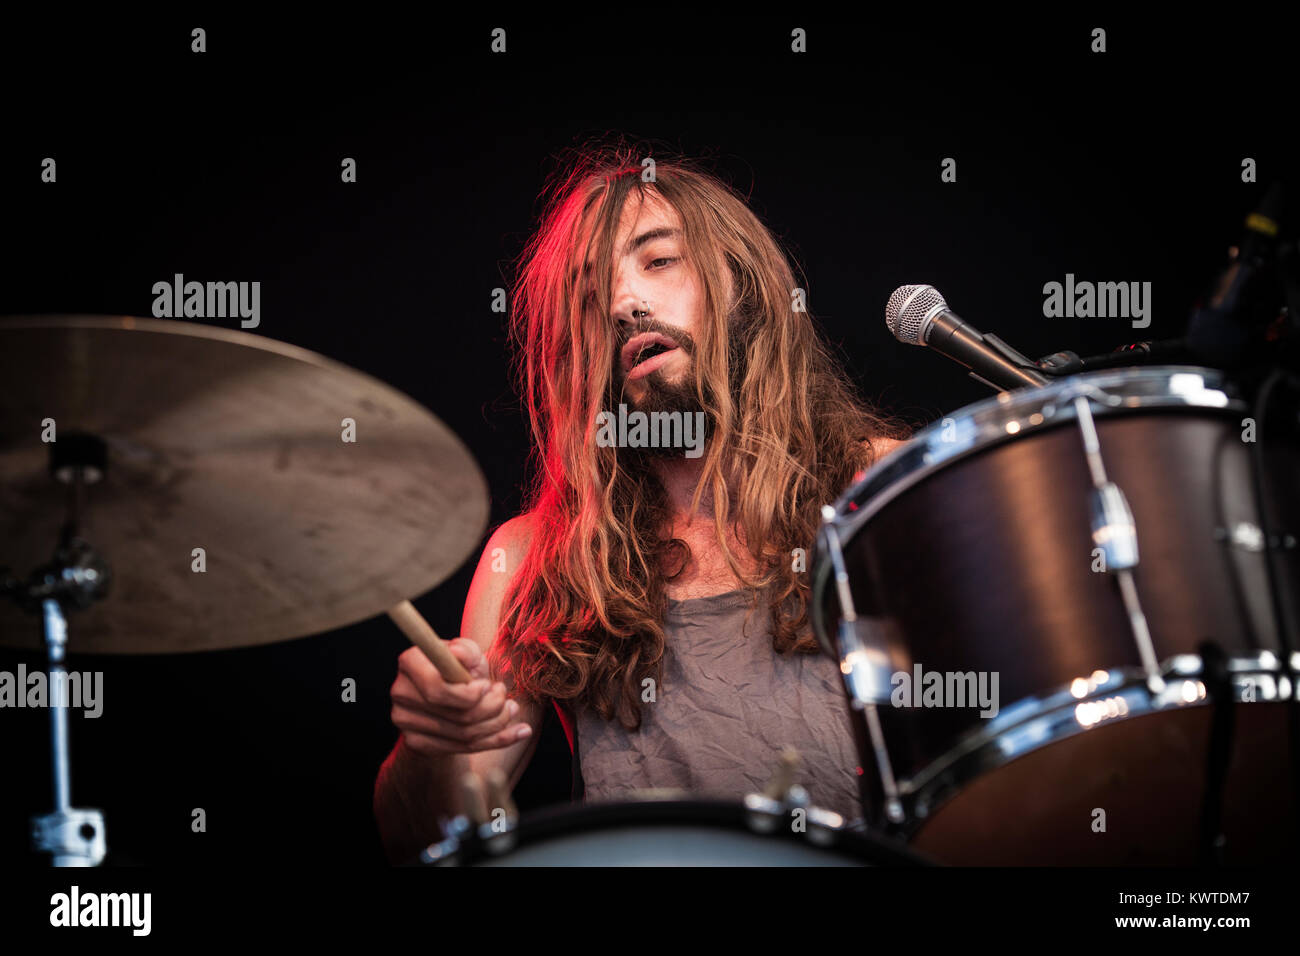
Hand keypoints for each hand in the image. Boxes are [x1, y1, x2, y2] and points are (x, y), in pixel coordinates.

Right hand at [389, 638, 532, 754]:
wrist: (443, 697)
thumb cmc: (458, 668)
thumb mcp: (467, 654)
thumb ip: (467, 651)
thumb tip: (461, 655)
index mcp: (410, 663)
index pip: (436, 688)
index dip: (467, 693)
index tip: (486, 686)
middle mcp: (401, 693)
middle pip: (455, 714)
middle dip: (491, 708)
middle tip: (504, 696)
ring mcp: (406, 722)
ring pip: (463, 734)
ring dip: (497, 723)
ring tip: (511, 709)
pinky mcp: (417, 744)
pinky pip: (463, 748)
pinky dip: (497, 740)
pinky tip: (520, 731)